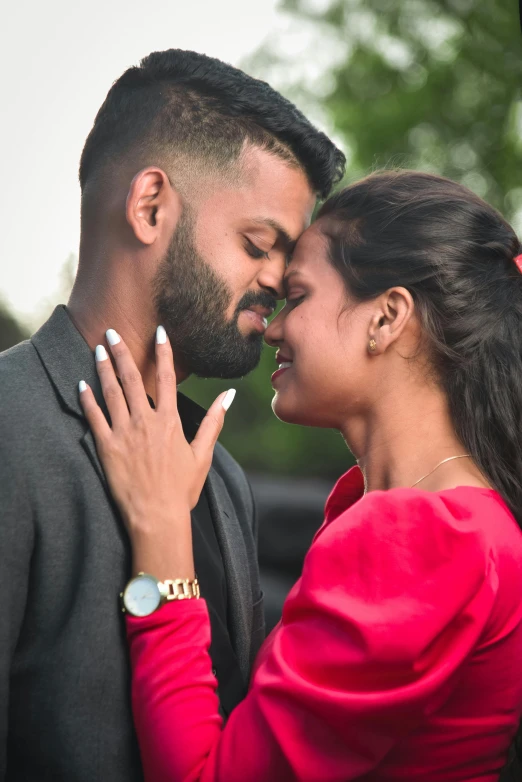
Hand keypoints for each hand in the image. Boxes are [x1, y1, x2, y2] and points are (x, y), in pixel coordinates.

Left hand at [78, 327, 234, 574]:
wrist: (157, 517)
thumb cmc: (182, 489)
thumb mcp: (203, 454)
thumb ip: (214, 421)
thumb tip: (229, 396)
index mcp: (170, 421)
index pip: (167, 377)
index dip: (163, 352)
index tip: (159, 331)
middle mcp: (145, 422)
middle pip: (132, 378)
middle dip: (121, 352)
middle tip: (111, 332)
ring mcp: (124, 434)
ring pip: (111, 393)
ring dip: (103, 369)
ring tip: (97, 350)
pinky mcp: (106, 448)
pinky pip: (94, 417)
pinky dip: (87, 399)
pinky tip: (80, 384)